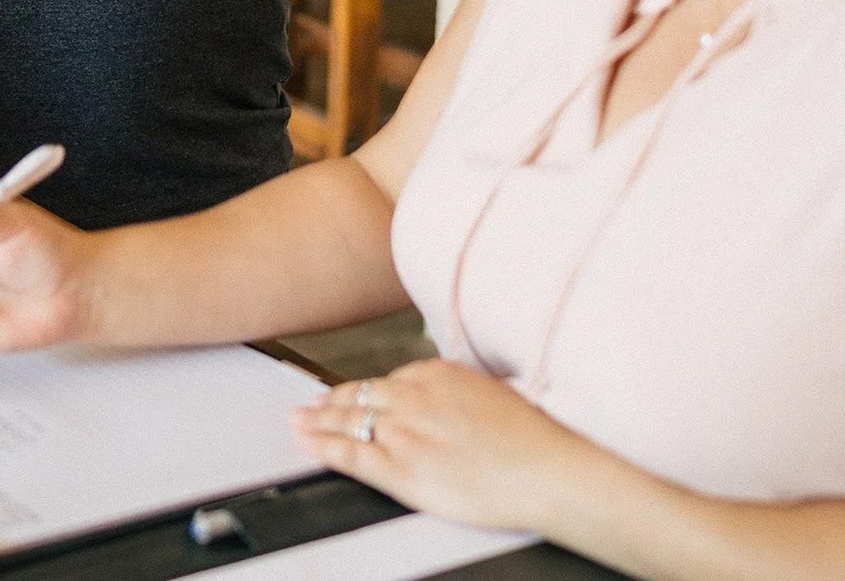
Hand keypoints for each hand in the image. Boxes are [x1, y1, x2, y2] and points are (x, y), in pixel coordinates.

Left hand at [292, 360, 601, 533]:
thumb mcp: (492, 392)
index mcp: (437, 374)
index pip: (388, 380)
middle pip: (360, 396)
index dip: (365, 390)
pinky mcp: (400, 468)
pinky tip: (308, 444)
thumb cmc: (531, 438)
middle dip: (332, 401)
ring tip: (299, 421)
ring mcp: (403, 432)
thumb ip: (459, 392)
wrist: (545, 470)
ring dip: (318, 421)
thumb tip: (451, 397)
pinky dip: (323, 447)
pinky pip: (350, 454)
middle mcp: (413, 397)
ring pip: (348, 421)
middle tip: (311, 404)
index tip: (353, 393)